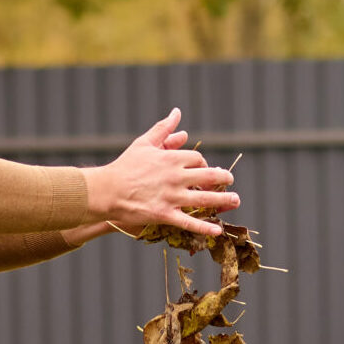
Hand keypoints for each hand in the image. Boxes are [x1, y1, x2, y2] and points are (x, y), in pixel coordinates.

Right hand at [83, 109, 238, 237]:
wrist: (107, 190)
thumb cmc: (125, 166)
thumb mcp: (144, 143)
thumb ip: (163, 129)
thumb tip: (177, 113)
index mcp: (172, 158)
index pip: (198, 160)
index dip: (203, 164)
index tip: (203, 169)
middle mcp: (176, 177)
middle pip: (209, 177)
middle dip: (223, 178)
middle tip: (230, 180)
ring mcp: (172, 197)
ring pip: (205, 200)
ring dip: (224, 200)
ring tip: (236, 200)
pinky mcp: (165, 214)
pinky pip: (189, 222)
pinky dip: (205, 227)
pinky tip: (217, 230)